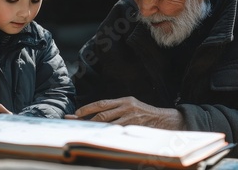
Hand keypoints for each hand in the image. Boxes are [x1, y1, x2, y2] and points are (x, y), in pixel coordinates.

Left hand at [65, 96, 184, 129]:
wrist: (164, 120)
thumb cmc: (144, 114)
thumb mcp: (131, 106)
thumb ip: (116, 109)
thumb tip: (96, 116)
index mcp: (124, 100)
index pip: (101, 103)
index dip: (87, 108)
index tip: (75, 113)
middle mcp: (126, 106)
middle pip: (101, 113)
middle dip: (85, 118)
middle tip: (73, 121)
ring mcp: (130, 117)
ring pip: (107, 123)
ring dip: (94, 127)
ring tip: (82, 130)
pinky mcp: (134, 126)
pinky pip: (117, 131)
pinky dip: (106, 134)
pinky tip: (98, 136)